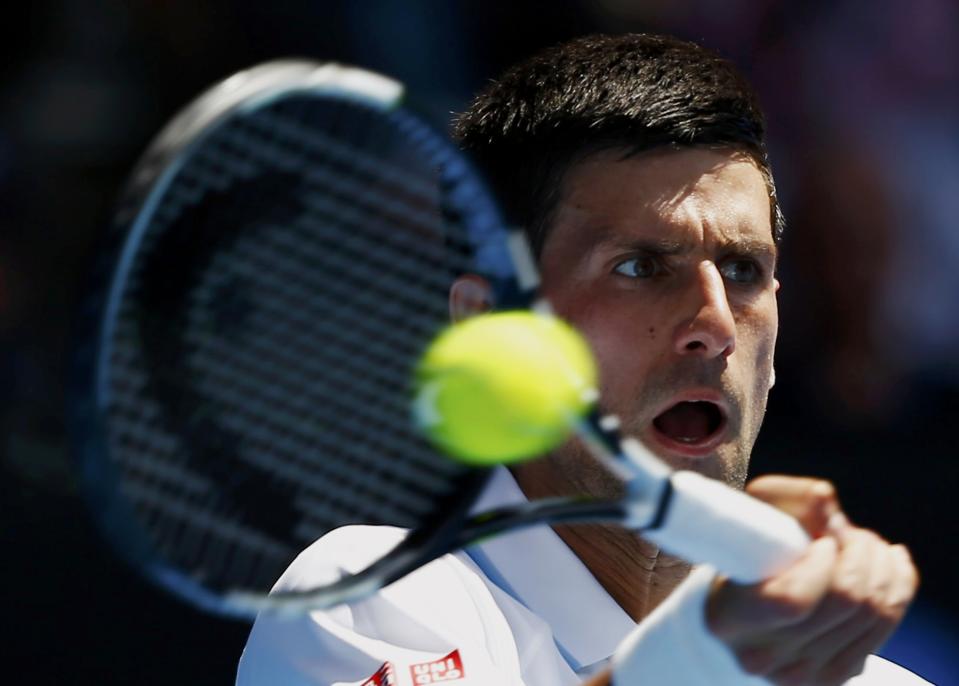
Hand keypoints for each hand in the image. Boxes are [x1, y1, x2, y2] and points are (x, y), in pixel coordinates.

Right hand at [706, 476, 918, 685]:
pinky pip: (886, 629)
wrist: (737, 616)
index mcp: (730, 618)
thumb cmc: (743, 556)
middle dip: (861, 553)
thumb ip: (785, 499)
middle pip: (846, 603)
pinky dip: (898, 587)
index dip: (820, 565)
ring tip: (866, 543)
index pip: (793, 601)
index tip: (819, 541)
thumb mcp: (751, 517)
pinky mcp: (834, 677)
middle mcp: (765, 656)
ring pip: (874, 615)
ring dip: (882, 566)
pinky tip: (889, 562)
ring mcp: (802, 675)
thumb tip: (825, 497)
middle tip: (850, 531)